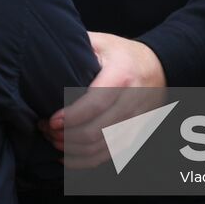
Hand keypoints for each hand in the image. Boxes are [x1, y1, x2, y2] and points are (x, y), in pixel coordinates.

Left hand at [39, 32, 165, 169]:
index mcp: (122, 75)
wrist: (159, 67)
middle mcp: (132, 101)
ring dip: (72, 150)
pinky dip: (85, 162)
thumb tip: (45, 49)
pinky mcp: (135, 135)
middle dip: (66, 136)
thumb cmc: (123, 53)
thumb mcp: (102, 41)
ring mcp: (136, 121)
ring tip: (52, 140)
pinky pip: (109, 156)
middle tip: (45, 129)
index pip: (96, 103)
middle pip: (97, 131)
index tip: (50, 120)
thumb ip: (78, 44)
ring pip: (102, 148)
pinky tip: (65, 157)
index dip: (72, 116)